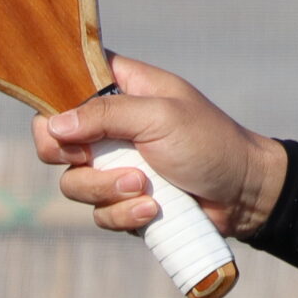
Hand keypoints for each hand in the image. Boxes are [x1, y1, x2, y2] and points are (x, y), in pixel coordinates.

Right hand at [33, 56, 288, 239]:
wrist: (244, 193)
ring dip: (105, 190)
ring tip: (143, 187)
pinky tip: (152, 209)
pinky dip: (122, 214)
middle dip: (70, 158)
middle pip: (55, 139)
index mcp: (121, 88)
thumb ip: (106, 115)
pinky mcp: (123, 200)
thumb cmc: (210, 142)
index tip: (66, 126)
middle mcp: (111, 125)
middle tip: (89, 159)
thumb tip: (54, 124)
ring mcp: (115, 164)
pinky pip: (98, 212)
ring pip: (74, 182)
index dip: (55, 106)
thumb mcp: (160, 117)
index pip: (66, 84)